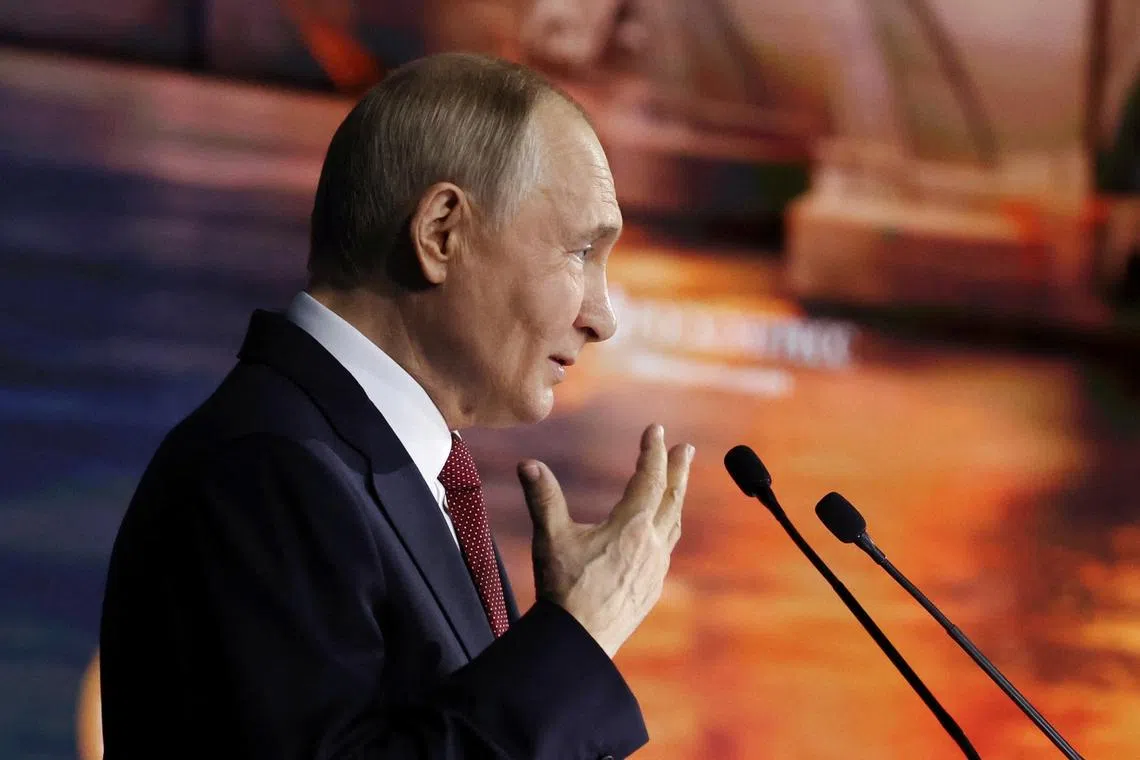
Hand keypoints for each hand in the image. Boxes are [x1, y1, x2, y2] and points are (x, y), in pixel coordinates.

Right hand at [518, 424, 693, 656]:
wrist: (579, 642)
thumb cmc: (564, 590)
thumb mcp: (550, 539)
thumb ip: (543, 498)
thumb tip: (528, 464)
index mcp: (631, 527)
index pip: (648, 479)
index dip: (652, 451)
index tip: (655, 430)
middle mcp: (651, 545)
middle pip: (671, 498)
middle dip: (678, 469)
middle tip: (686, 448)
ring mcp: (655, 569)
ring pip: (672, 524)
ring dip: (676, 499)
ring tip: (677, 484)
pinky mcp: (652, 588)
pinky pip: (667, 549)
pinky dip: (667, 528)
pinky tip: (660, 532)